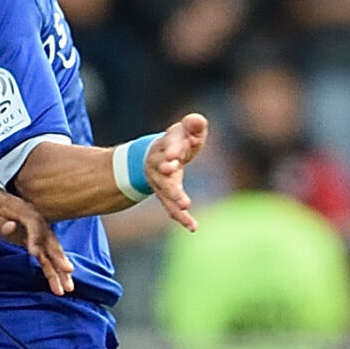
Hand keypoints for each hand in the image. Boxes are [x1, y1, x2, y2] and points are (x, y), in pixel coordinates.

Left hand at [0, 185, 73, 294]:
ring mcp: (34, 231)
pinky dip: (52, 270)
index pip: (34, 223)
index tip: (35, 253)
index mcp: (20, 209)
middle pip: (48, 238)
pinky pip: (44, 256)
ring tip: (68, 287)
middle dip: (58, 255)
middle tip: (67, 270)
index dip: (36, 237)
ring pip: (50, 251)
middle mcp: (32, 219)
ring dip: (59, 269)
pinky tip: (58, 285)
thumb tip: (11, 227)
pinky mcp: (32, 241)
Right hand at [147, 113, 208, 231]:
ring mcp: (160, 182)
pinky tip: (193, 227)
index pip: (169, 144)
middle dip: (166, 169)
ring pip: (165, 190)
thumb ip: (194, 125)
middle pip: (161, 168)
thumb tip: (198, 121)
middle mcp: (158, 164)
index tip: (175, 154)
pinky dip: (181, 218)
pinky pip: (171, 208)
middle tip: (170, 170)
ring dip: (174, 196)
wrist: (152, 159)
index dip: (171, 148)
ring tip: (185, 204)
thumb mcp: (185, 130)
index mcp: (165, 144)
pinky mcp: (165, 196)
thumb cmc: (176, 143)